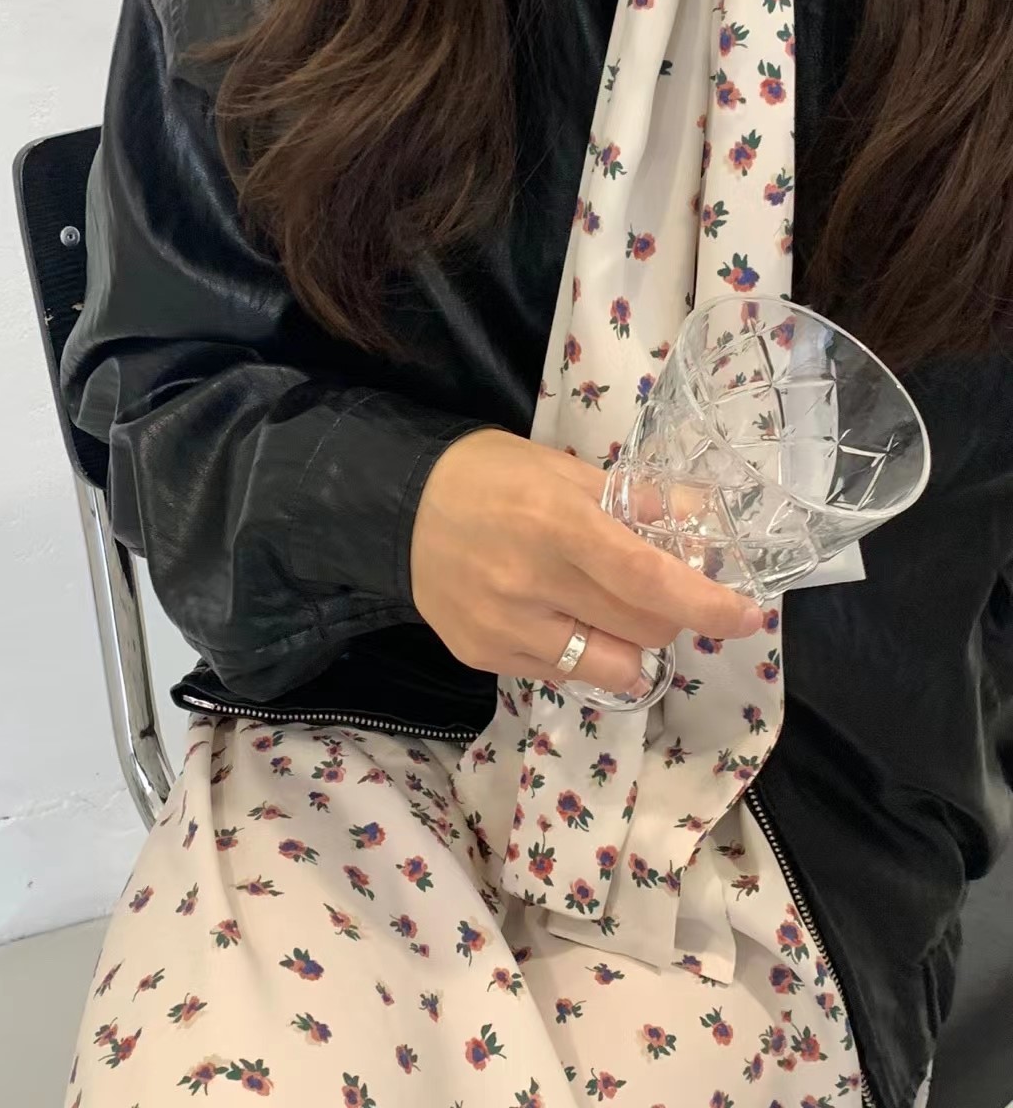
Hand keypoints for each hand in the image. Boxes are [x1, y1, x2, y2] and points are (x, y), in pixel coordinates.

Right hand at [411, 429, 762, 694]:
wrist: (397, 505)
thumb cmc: (489, 475)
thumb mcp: (562, 470)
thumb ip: (632, 499)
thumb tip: (701, 517)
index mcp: (556, 525)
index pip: (648, 581)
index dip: (707, 604)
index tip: (747, 616)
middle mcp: (531, 585)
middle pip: (641, 630)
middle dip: (668, 616)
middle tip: (657, 591)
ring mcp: (504, 629)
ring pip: (608, 667)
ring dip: (630, 646)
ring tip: (611, 614)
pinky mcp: (483, 656)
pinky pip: (561, 673)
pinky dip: (579, 651)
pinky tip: (559, 618)